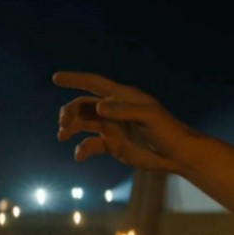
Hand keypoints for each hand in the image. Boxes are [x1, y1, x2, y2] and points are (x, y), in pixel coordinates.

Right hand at [53, 71, 200, 174]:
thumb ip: (124, 110)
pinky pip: (90, 144)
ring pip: (83, 123)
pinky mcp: (113, 145)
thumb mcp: (149, 117)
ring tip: (63, 136)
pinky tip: (79, 156)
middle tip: (63, 123)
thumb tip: (99, 108)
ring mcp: (112, 127)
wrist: (177, 155)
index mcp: (122, 97)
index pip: (94, 83)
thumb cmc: (168, 130)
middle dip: (69, 111)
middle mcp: (113, 110)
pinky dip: (81, 149)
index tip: (56, 78)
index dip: (75, 79)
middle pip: (83, 105)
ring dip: (70, 128)